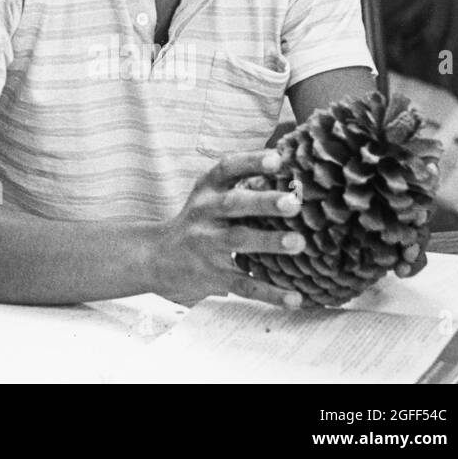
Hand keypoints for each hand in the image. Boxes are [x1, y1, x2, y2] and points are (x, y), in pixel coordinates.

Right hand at [153, 150, 306, 307]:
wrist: (158, 257)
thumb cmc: (200, 221)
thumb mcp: (209, 196)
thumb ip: (241, 183)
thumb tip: (287, 162)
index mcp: (207, 191)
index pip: (226, 169)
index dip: (250, 162)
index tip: (277, 159)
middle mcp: (205, 214)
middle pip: (233, 204)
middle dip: (263, 202)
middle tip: (293, 202)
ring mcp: (207, 245)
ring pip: (238, 241)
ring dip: (268, 241)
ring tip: (299, 243)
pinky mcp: (214, 276)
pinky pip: (244, 284)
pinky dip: (270, 293)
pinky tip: (295, 299)